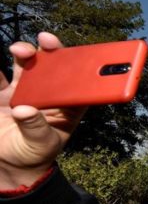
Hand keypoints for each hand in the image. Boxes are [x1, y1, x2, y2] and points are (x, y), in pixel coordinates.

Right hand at [0, 32, 85, 187]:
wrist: (8, 163)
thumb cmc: (34, 154)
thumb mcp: (40, 144)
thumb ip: (35, 128)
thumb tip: (25, 111)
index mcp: (67, 105)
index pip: (80, 81)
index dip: (83, 65)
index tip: (82, 54)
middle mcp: (48, 93)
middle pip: (53, 65)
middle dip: (51, 50)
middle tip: (46, 41)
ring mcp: (25, 90)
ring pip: (27, 64)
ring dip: (24, 53)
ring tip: (20, 50)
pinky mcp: (3, 93)